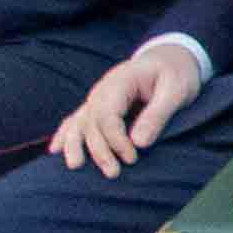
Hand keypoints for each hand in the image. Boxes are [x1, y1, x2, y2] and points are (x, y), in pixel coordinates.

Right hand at [53, 38, 207, 175]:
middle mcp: (103, 90)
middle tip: (113, 173)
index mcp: (121, 81)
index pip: (108, 114)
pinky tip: (55, 150)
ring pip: (78, 122)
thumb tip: (139, 143)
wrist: (170, 58)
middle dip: (99, 149)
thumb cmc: (177, 74)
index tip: (132, 157)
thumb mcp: (176, 90)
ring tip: (75, 166)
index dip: (116, 139)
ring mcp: (97, 98)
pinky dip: (65, 134)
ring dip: (75, 145)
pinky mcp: (98, 107)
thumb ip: (158, 115)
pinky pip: (76, 120)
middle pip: (91, 122)